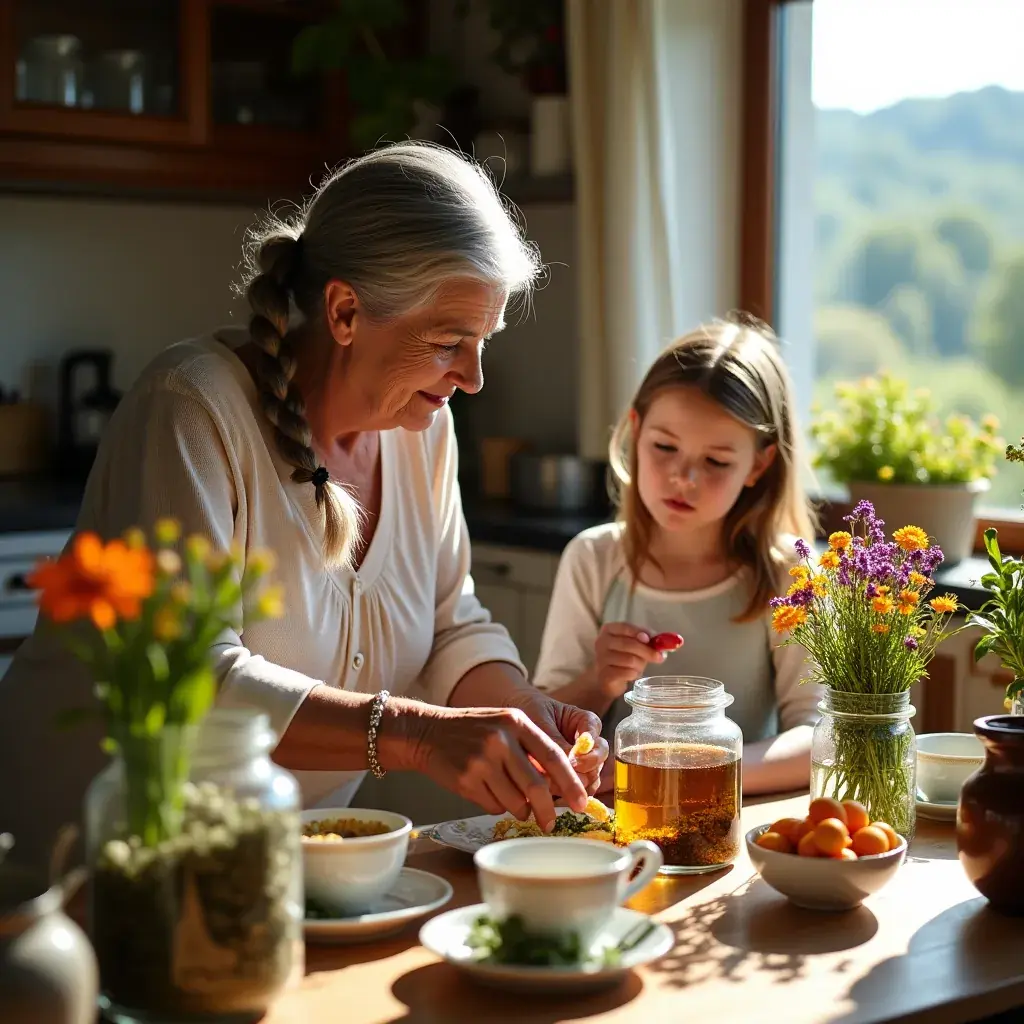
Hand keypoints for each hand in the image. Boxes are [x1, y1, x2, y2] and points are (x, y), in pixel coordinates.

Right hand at [409, 705, 588, 833]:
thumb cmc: (472, 731)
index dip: (571, 783)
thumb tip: (561, 785)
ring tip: (506, 795)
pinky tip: (484, 789)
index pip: (554, 756)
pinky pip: (494, 806)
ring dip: (518, 808)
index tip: (582, 802)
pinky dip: (495, 805)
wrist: (427, 732)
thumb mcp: (504, 725)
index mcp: (516, 722)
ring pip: (516, 801)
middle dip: (548, 810)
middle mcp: (501, 739)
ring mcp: (482, 760)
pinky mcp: (466, 780)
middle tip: (551, 823)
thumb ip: (530, 748)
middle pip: (537, 786)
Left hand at [510, 692, 608, 796]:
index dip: (589, 747)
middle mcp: (588, 744)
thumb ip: (554, 740)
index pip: (595, 732)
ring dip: (575, 786)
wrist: (510, 722)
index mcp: (584, 722)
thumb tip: (570, 766)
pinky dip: (567, 797)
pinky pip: (577, 792)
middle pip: (598, 759)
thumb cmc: (528, 712)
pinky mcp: (570, 780)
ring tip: (553, 788)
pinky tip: (550, 799)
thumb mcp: (539, 721)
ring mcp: (581, 763)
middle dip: (584, 769)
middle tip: (564, 774)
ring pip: (591, 779)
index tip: (574, 757)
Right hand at [594, 622, 673, 697]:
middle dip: (647, 651)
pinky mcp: (604, 674)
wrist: (606, 678)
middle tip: (660, 657)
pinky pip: (626, 673)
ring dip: (640, 665)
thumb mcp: (635, 645)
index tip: (650, 639)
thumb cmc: (623, 657)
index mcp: (609, 630)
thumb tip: (666, 641)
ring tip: (640, 667)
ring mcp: (601, 659)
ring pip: (629, 660)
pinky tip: (632, 674)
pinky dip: (634, 674)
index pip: (625, 627)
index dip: (639, 632)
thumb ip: (647, 640)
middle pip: (628, 644)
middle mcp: (601, 642)